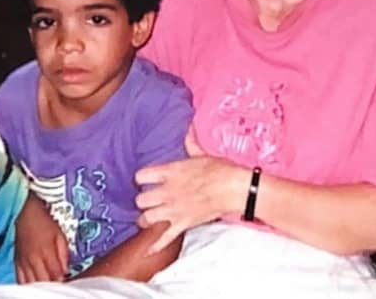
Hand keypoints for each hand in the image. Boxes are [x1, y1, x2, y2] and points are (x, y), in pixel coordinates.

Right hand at [15, 194, 68, 282]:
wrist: (25, 212)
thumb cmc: (44, 222)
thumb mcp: (59, 234)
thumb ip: (64, 253)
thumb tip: (66, 269)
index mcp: (46, 252)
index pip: (55, 275)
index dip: (62, 281)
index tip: (66, 281)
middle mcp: (33, 260)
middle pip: (43, 282)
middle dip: (52, 284)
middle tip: (57, 284)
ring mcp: (23, 262)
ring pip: (31, 284)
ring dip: (40, 286)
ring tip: (47, 285)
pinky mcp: (16, 262)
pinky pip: (19, 280)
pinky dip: (27, 285)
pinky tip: (33, 285)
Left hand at [135, 124, 245, 253]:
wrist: (234, 188)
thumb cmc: (220, 169)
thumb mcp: (202, 153)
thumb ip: (191, 142)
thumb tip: (189, 125)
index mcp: (170, 171)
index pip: (141, 176)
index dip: (141, 179)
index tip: (144, 180)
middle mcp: (167, 191)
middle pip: (140, 200)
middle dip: (143, 201)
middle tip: (149, 201)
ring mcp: (174, 209)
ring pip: (146, 218)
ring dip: (147, 219)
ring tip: (151, 218)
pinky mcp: (183, 223)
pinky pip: (164, 238)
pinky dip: (156, 245)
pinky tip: (149, 250)